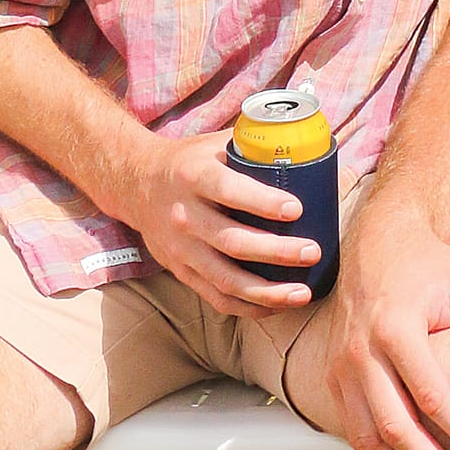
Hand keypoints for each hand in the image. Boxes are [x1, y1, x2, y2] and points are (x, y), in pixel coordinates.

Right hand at [120, 127, 318, 314]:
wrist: (137, 184)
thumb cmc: (192, 161)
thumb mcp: (216, 144)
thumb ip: (255, 148)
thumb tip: (313, 151)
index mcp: (194, 176)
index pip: (228, 190)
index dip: (262, 202)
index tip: (297, 209)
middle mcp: (184, 215)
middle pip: (232, 241)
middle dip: (276, 251)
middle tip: (312, 252)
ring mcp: (181, 249)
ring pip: (225, 278)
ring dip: (266, 290)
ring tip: (302, 293)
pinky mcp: (180, 271)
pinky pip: (215, 297)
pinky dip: (247, 306)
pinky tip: (276, 305)